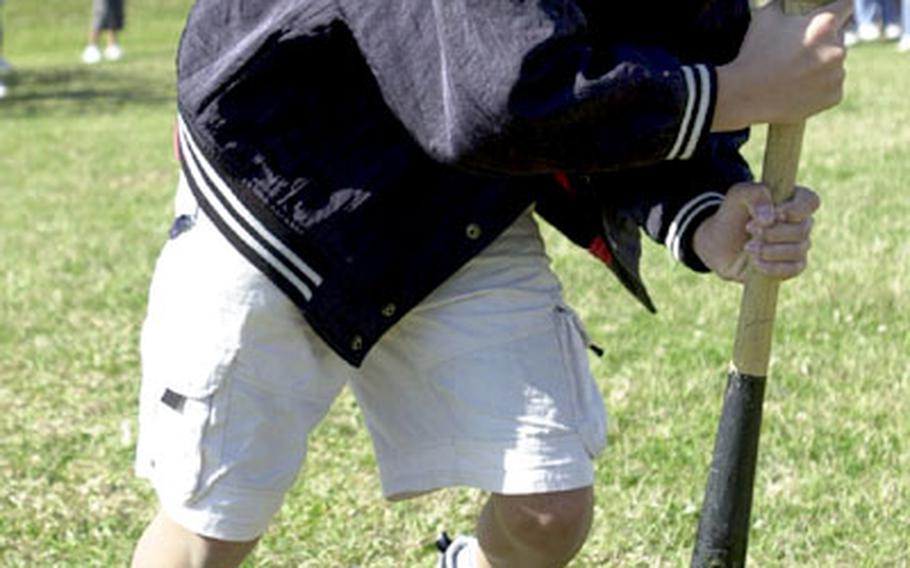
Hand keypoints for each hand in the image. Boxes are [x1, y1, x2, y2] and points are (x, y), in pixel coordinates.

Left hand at [693, 182, 820, 281]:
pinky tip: (755, 263)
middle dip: (774, 231)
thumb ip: (755, 194)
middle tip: (749, 229)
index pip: (810, 201)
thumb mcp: (738, 195)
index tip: (774, 214)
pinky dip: (773, 267)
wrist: (719, 244)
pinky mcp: (791, 266)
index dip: (796, 209)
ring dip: (771, 250)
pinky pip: (793, 269)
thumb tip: (770, 218)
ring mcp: (798, 246)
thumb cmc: (733, 214)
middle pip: (803, 228)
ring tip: (748, 247)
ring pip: (799, 249)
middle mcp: (800, 223)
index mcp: (793, 201)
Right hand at [712, 0, 851, 131]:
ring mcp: (837, 74)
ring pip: (835, 64)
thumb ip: (784, 2)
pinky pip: (832, 87)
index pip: (847, 5)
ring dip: (822, 65)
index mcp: (825, 24)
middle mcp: (838, 48)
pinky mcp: (834, 96)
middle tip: (798, 52)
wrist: (745, 95)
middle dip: (823, 41)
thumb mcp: (766, 17)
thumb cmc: (754, 53)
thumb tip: (788, 0)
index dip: (837, 8)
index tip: (830, 14)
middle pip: (839, 38)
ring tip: (794, 73)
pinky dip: (819, 88)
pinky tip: (798, 88)